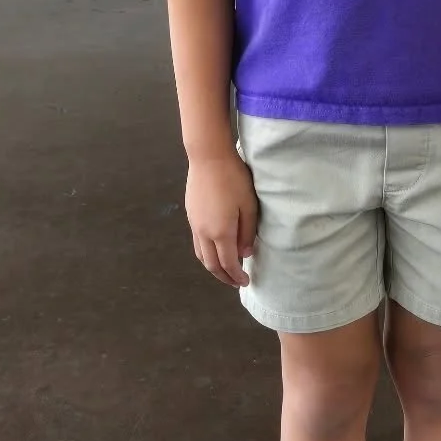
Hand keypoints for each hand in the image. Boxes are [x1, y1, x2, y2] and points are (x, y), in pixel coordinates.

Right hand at [186, 153, 258, 286]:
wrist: (208, 158)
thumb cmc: (234, 179)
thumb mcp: (249, 205)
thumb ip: (247, 232)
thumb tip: (245, 254)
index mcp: (221, 232)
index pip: (228, 263)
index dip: (236, 276)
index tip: (246, 282)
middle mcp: (204, 233)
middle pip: (211, 264)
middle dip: (224, 277)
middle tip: (236, 282)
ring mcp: (194, 225)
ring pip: (201, 255)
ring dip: (213, 267)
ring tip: (225, 270)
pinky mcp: (190, 216)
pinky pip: (196, 243)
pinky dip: (206, 254)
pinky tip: (215, 250)